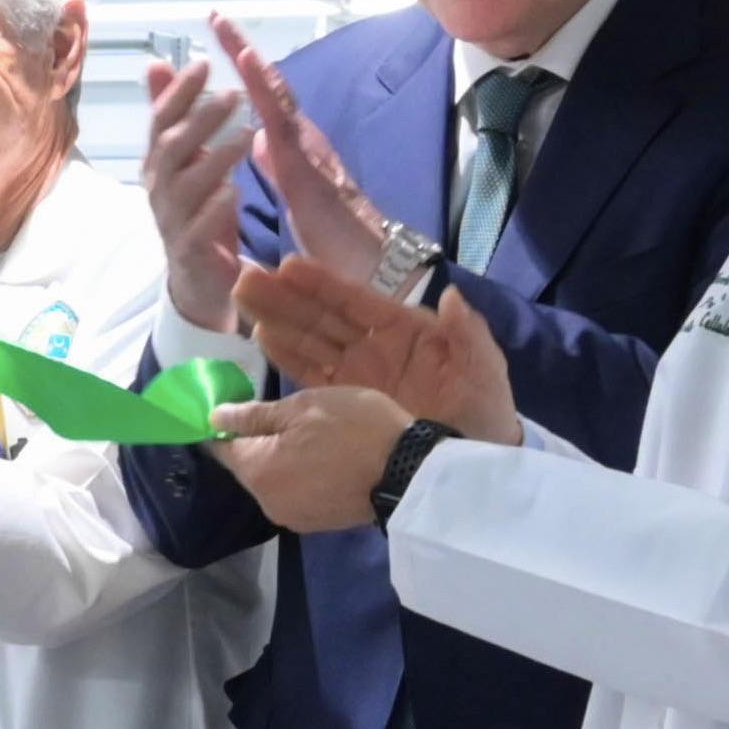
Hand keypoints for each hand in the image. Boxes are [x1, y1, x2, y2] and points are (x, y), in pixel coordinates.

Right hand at [140, 46, 255, 329]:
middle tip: (234, 94)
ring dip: (215, 158)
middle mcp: (158, 188)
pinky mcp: (189, 252)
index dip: (179, 91)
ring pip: (185, 185)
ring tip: (246, 135)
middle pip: (171, 147)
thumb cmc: (197, 210)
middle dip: (200, 118)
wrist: (199, 279)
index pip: (161, 119)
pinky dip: (215, 209)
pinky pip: (197, 229)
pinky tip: (235, 192)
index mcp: (158, 163)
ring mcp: (171, 221)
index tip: (205, 62)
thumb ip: (174, 115)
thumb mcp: (187, 159)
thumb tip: (155, 64)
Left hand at [211, 384, 415, 537]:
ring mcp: (292, 517)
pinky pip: (295, 493)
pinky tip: (323, 459)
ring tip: (311, 435)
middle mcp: (266, 502)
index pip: (221, 448)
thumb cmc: (354, 429)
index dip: (224, 426)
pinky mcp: (316, 523)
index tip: (237, 407)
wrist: (408, 473)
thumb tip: (214, 418)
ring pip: (273, 481)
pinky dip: (300, 476)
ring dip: (282, 459)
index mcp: (257, 472)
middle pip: (248, 467)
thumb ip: (254, 415)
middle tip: (288, 414)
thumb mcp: (303, 407)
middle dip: (258, 442)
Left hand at [217, 15, 397, 288]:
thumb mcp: (295, 194)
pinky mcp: (308, 171)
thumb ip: (278, 165)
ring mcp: (307, 151)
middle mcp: (302, 140)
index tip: (218, 37)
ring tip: (228, 33)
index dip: (243, 69)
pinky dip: (266, 99)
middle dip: (242, 50)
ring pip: (278, 99)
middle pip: (270, 86)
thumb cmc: (333, 238)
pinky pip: (283, 130)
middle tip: (216, 17)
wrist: (368, 268)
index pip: (264, 99)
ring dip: (253, 66)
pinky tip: (250, 79)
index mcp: (293, 148)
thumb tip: (259, 141)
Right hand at [235, 255, 519, 439]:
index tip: (289, 266)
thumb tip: (450, 296)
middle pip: (325, 317)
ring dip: (278, 320)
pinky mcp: (345, 403)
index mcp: (406, 330)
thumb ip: (469, 334)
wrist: (471, 463)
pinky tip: (263, 338)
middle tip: (247, 278)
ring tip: (243, 299)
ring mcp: (357, 374)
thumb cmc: (484, 412)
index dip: (324, 285)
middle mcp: (375, 346)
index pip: (358, 301)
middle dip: (287, 297)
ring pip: (311, 341)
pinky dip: (288, 357)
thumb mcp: (484, 370)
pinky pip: (311, 376)